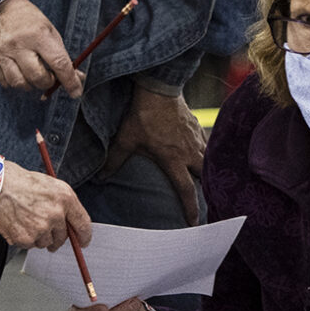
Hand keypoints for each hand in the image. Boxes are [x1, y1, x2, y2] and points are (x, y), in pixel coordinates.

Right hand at [0, 0, 80, 96]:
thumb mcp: (50, 33)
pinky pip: (5, 83)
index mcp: (38, 34)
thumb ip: (62, 57)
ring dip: (31, 85)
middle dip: (48, 83)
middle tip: (50, 77)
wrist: (1, 9)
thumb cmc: (30, 23)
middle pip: (38, 78)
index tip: (76, 92)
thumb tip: (78, 79)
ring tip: (33, 74)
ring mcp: (2, 52)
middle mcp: (18, 44)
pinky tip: (19, 71)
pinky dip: (15, 82)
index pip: (58, 63)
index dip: (70, 81)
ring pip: (20, 84)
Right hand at [0, 167, 90, 251]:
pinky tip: (16, 224)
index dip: (84, 235)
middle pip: (63, 237)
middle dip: (56, 237)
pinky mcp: (26, 238)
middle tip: (44, 229)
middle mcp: (56, 214)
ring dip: (38, 237)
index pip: (83, 223)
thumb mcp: (49, 184)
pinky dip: (24, 239)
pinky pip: (30, 245)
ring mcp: (41, 228)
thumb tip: (67, 221)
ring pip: (45, 242)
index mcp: (65, 198)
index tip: (83, 241)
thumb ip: (62, 203)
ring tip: (25, 219)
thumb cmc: (17, 181)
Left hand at [102, 86, 205, 224]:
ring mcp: (196, 139)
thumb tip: (101, 178)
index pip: (185, 190)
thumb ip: (114, 160)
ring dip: (208, 171)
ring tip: (208, 179)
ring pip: (208, 160)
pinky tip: (201, 153)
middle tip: (208, 200)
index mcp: (173, 160)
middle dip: (207, 189)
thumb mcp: (125, 140)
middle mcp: (189, 152)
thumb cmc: (143, 116)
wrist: (159, 88)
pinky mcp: (197, 127)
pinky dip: (206, 152)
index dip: (190, 208)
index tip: (194, 223)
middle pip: (204, 177)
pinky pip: (206, 144)